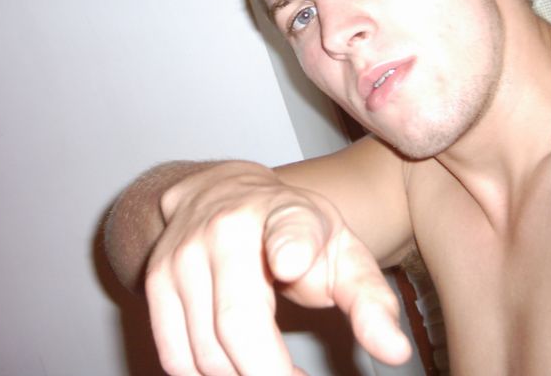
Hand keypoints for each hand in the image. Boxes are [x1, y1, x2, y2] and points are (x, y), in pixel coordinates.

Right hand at [144, 161, 411, 374]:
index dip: (291, 245)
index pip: (289, 229)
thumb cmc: (294, 231)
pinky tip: (238, 373)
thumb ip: (370, 300)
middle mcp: (225, 229)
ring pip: (207, 353)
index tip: (291, 260)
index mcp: (285, 214)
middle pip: (240, 327)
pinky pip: (176, 357)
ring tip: (278, 375)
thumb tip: (395, 352)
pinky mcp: (155, 281)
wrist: (223, 193)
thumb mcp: (341, 252)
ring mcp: (182, 255)